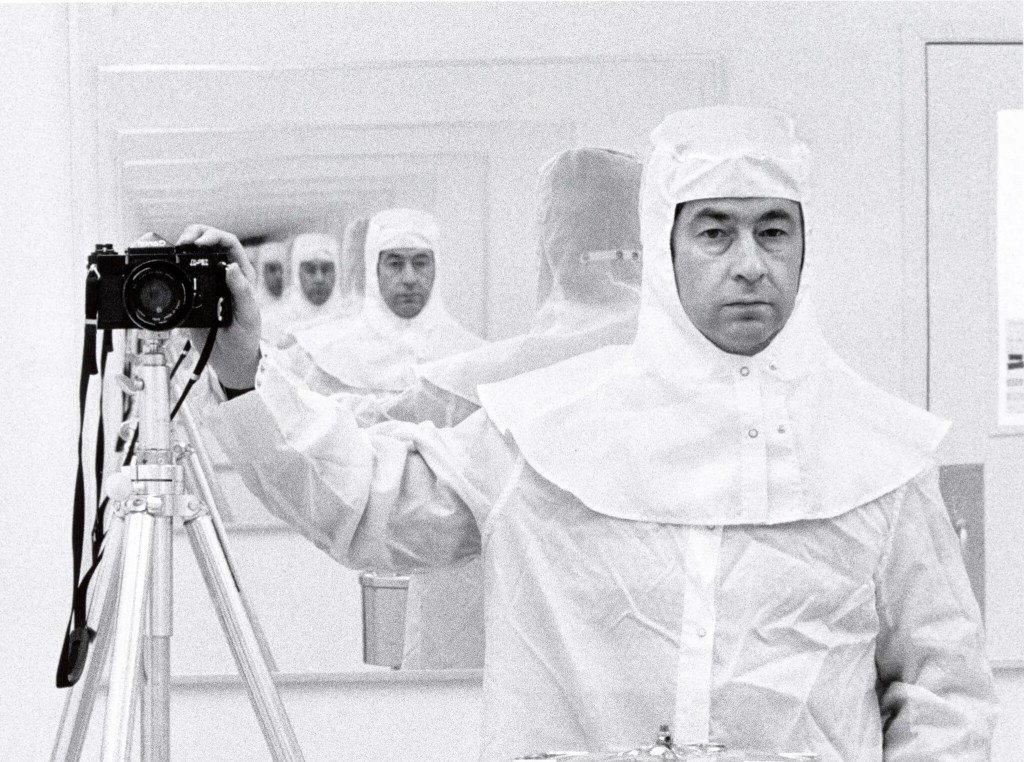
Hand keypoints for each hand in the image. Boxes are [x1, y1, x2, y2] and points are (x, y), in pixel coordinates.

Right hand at [175, 224, 261, 388]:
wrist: (230, 358)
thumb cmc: (245, 336)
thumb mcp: (247, 315)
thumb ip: (242, 292)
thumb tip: (232, 267)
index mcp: (241, 274)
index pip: (228, 244)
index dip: (214, 236)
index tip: (200, 243)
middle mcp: (223, 274)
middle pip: (208, 242)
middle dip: (194, 234)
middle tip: (182, 242)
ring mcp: (206, 282)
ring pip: (193, 255)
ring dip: (182, 247)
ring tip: (174, 250)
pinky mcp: (191, 294)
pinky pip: (180, 274)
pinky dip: (172, 266)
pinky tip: (167, 267)